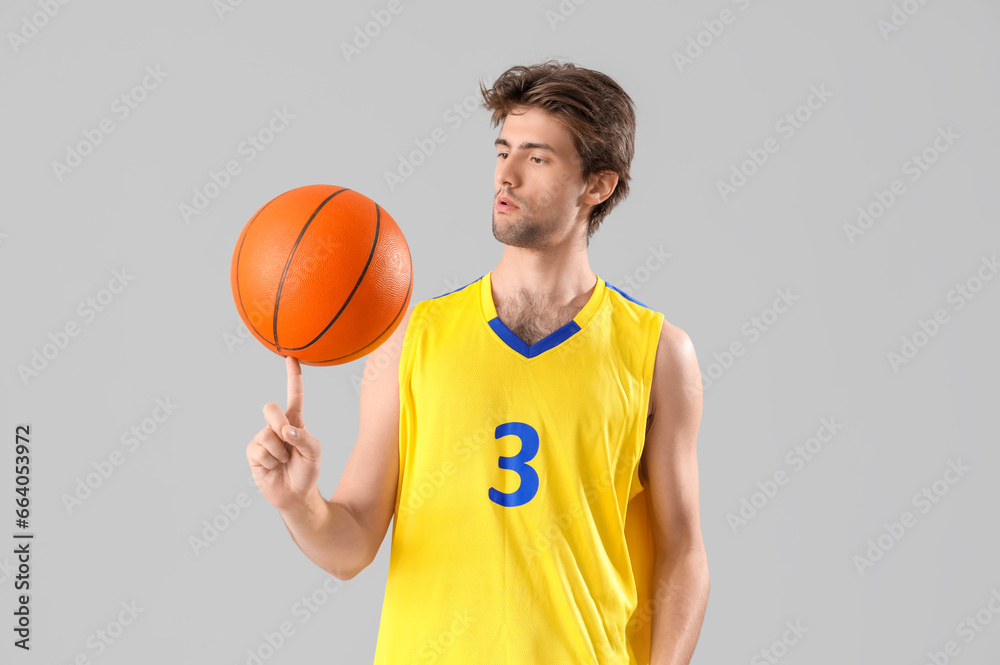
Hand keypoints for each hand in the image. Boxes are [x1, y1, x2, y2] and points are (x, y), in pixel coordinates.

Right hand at [246, 355, 322, 511]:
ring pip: (267, 433)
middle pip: (270, 408)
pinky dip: (270, 460)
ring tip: (283, 461)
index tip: (291, 357)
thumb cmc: (307, 470)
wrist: (296, 495)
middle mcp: (276, 426)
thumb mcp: (315, 453)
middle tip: (287, 441)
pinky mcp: (253, 452)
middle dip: (279, 423)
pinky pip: (260, 449)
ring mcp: (263, 438)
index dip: (293, 376)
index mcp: (295, 420)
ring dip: (280, 451)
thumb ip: (305, 438)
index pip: (294, 394)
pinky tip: (273, 466)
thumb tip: (285, 430)